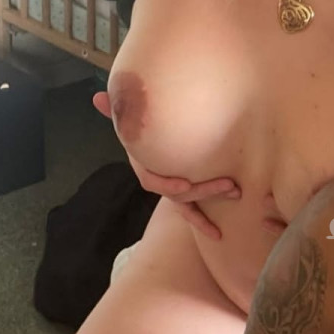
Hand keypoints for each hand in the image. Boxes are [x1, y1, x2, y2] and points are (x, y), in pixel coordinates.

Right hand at [93, 91, 240, 239]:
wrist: (154, 139)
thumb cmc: (141, 126)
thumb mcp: (130, 117)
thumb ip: (116, 110)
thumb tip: (97, 97)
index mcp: (144, 164)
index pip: (152, 181)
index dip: (167, 185)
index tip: (185, 186)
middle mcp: (158, 179)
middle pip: (178, 194)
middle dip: (204, 190)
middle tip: (229, 185)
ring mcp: (172, 188)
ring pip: (190, 201)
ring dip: (211, 198)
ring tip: (235, 192)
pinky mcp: (184, 194)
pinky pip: (192, 213)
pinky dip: (203, 224)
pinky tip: (218, 235)